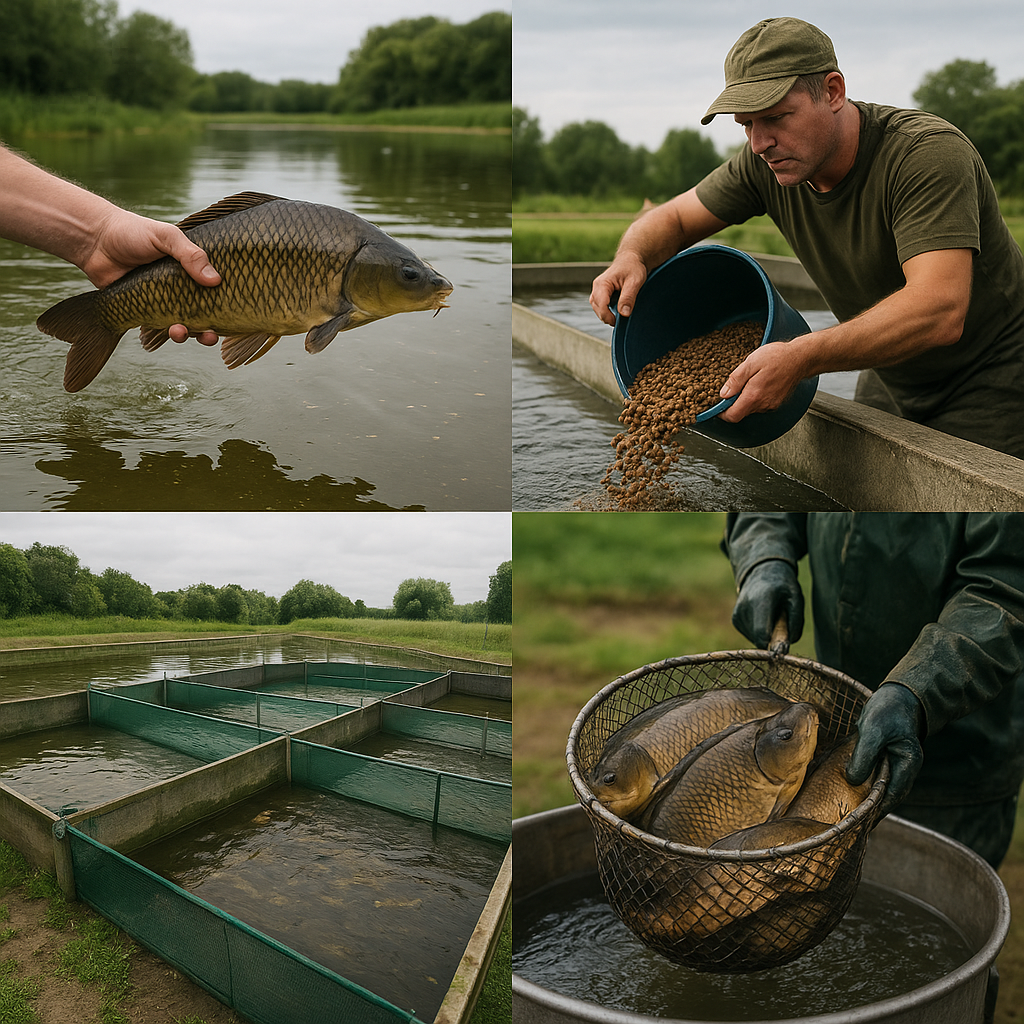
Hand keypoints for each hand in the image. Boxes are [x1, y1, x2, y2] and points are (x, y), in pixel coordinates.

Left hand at [82, 207, 220, 345]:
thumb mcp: (166, 236)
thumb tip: (215, 281)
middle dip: (211, 329)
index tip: (236, 316)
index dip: (228, 305)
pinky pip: (160, 328)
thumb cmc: (133, 232)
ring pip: (185, 324)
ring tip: (182, 331)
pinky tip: (171, 330)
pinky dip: (168, 333)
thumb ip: (190, 254)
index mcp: (192, 270)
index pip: (217, 290)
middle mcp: (182, 288)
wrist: (95, 240)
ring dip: (188, 334)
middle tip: (212, 334)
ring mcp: (165, 301)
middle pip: (205, 314)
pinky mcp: (146, 312)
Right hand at [589, 252, 647, 325]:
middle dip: (607, 317)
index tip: (618, 322)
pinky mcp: (601, 293)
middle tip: (620, 322)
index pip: (600, 304)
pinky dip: (606, 311)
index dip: (608, 316)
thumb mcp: (634, 282)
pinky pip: (600, 306)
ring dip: (606, 315)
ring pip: (597, 308)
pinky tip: (615, 313)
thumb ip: (628, 297)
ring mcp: (598, 290)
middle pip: (597, 308)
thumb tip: (624, 314)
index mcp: (602, 284)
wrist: (631, 260)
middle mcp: (597, 287)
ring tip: (617, 318)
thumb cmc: (633, 267)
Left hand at [716, 339, 808, 421]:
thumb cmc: (778, 357)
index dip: (721, 413)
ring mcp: (771, 405)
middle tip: (732, 388)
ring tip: (748, 382)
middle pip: (740, 413)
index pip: (732, 416)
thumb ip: (735, 380)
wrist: (802, 358)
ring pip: (750, 409)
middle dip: (733, 403)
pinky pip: (760, 405)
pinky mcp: (776, 402)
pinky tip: (758, 383)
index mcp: (754, 396)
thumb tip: (723, 394)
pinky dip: (755, 397)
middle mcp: (763, 404)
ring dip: (744, 399)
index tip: (717, 406)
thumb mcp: (750, 363)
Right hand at [732, 559, 803, 648]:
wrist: (762, 572)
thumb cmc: (783, 586)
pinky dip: (761, 632)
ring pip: (756, 639)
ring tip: (772, 617)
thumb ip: (795, 621)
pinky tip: (764, 618)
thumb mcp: (796, 598)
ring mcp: (737, 614)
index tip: (784, 649)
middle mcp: (744, 607)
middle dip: (773, 639)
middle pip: (759, 639)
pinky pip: (751, 636)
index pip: (762, 632)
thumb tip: (787, 645)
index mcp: (761, 599)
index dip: (773, 646)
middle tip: (783, 625)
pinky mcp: (735, 620)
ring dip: (768, 635)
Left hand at [846, 683, 924, 816]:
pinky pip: (870, 777)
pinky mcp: (880, 759)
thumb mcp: (873, 731)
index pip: (892, 795)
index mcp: (908, 764)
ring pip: (877, 787)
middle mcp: (902, 769)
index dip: (876, 810)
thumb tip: (854, 780)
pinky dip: (860, 784)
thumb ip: (864, 756)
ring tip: (846, 814)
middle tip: (850, 825)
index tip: (860, 823)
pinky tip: (845, 791)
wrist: (895, 696)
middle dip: (869, 810)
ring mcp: (892, 765)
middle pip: (885, 796)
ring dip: (863, 798)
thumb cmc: (888, 711)